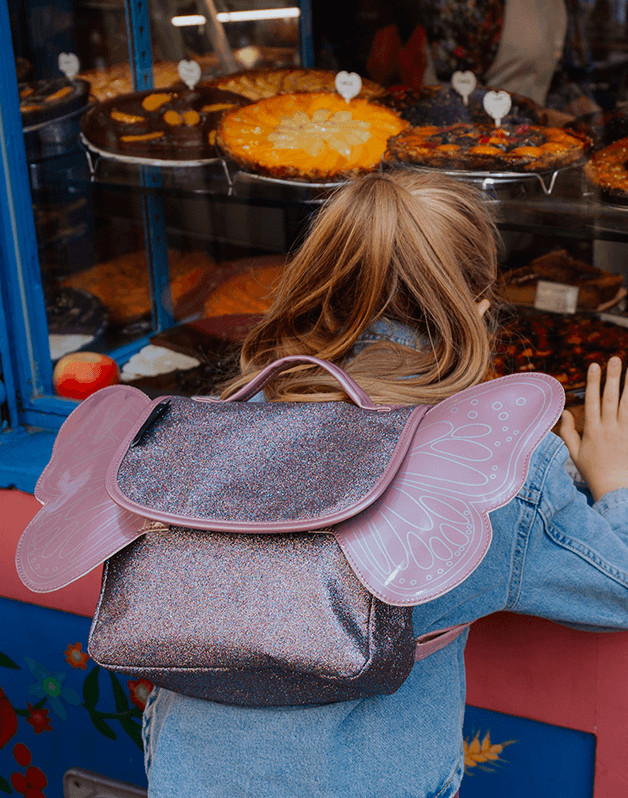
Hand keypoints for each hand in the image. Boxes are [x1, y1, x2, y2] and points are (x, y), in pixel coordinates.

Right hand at [560, 357, 627, 501]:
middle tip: (615, 359)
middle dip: (612, 378)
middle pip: (610, 399)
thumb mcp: (574, 453)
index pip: (592, 401)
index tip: (594, 366)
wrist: (615, 488)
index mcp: (592, 431)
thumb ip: (568, 432)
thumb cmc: (592, 471)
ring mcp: (623, 432)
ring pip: (626, 404)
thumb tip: (564, 413)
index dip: (593, 382)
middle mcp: (609, 429)